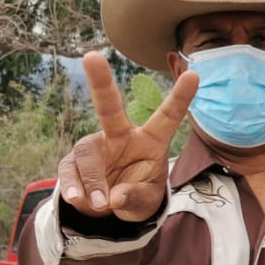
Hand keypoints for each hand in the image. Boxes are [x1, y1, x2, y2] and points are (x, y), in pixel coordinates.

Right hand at [56, 51, 197, 221]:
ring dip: (93, 181)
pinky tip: (77, 199)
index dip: (180, 97)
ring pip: (87, 154)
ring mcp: (95, 146)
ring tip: (102, 205)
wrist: (110, 209)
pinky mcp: (73, 161)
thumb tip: (114, 197)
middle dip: (100, 81)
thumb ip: (134, 198)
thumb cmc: (137, 195)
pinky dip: (73, 187)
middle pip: (109, 107)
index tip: (194, 74)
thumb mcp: (145, 203)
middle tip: (91, 56)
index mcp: (150, 140)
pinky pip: (69, 171)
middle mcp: (120, 136)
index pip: (168, 116)